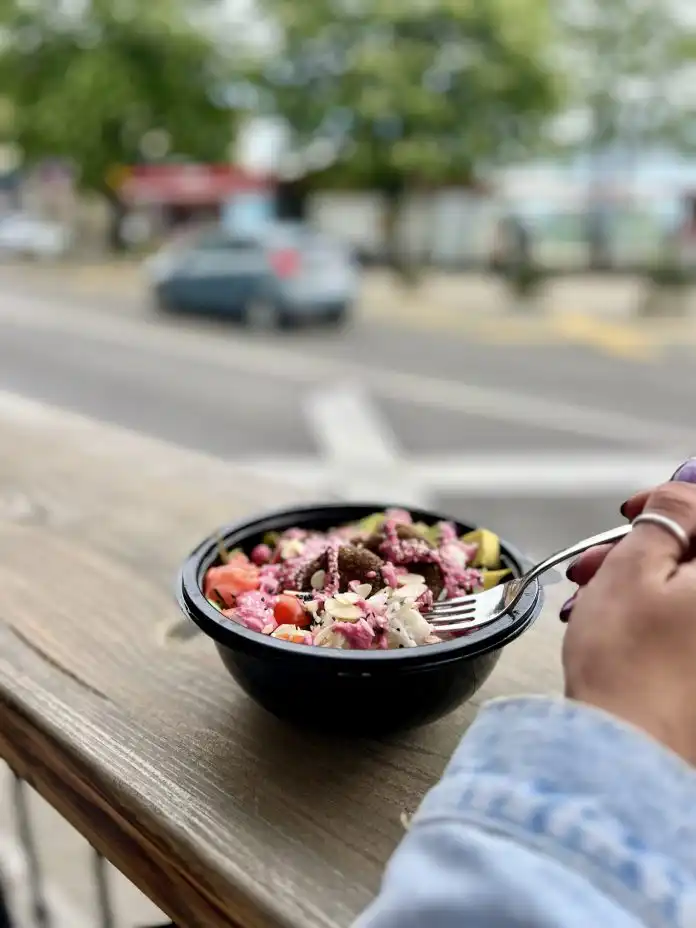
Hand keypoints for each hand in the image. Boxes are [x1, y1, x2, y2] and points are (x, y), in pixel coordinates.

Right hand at [561, 460, 695, 764]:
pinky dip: (654, 612)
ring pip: (690, 587)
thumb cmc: (629, 670)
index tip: (638, 512)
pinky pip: (685, 622)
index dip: (675, 501)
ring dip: (644, 579)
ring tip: (592, 595)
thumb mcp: (635, 567)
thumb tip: (686, 487)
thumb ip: (670, 514)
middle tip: (602, 557)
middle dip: (650, 545)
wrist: (623, 758)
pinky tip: (613, 622)